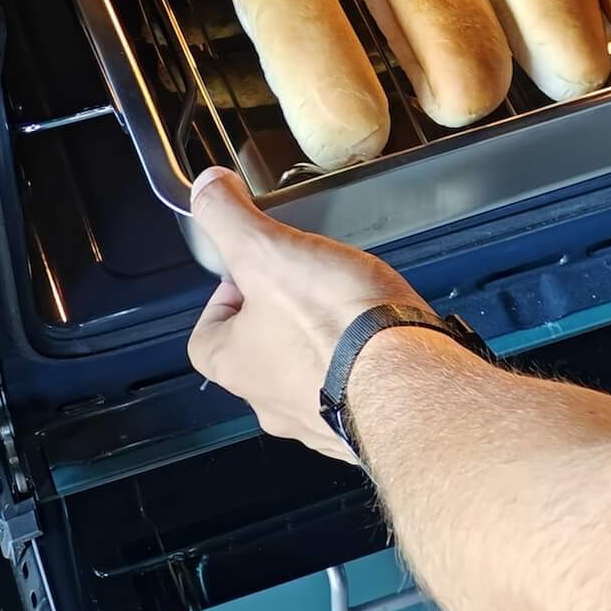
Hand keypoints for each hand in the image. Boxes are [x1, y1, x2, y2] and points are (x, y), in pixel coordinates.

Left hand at [187, 167, 422, 462]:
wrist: (406, 382)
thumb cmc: (332, 323)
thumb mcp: (267, 252)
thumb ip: (230, 218)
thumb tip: (205, 188)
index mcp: (235, 365)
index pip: (206, 337)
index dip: (225, 299)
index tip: (252, 271)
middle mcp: (268, 402)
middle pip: (259, 355)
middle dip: (280, 320)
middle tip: (308, 285)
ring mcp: (316, 419)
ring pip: (306, 376)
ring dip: (322, 346)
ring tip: (351, 308)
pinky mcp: (362, 422)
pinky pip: (352, 391)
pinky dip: (361, 365)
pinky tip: (383, 337)